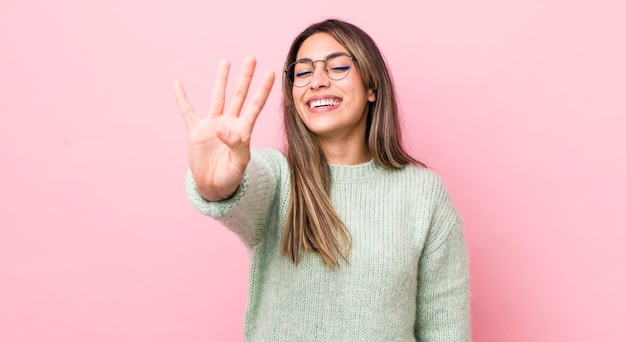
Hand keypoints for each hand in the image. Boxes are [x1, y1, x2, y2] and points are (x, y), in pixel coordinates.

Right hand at [173, 56, 274, 200]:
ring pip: (217, 97)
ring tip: (225, 61)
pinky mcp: (196, 131)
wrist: (214, 186)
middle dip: (245, 77)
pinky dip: (181, 99)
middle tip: (251, 58)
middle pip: (239, 95)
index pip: (255, 106)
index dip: (263, 90)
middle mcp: (229, 123)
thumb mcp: (239, 163)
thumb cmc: (231, 176)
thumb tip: (222, 129)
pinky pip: (187, 111)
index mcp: (243, 131)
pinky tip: (176, 84)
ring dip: (221, 80)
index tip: (270, 73)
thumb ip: (235, 145)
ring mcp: (213, 125)